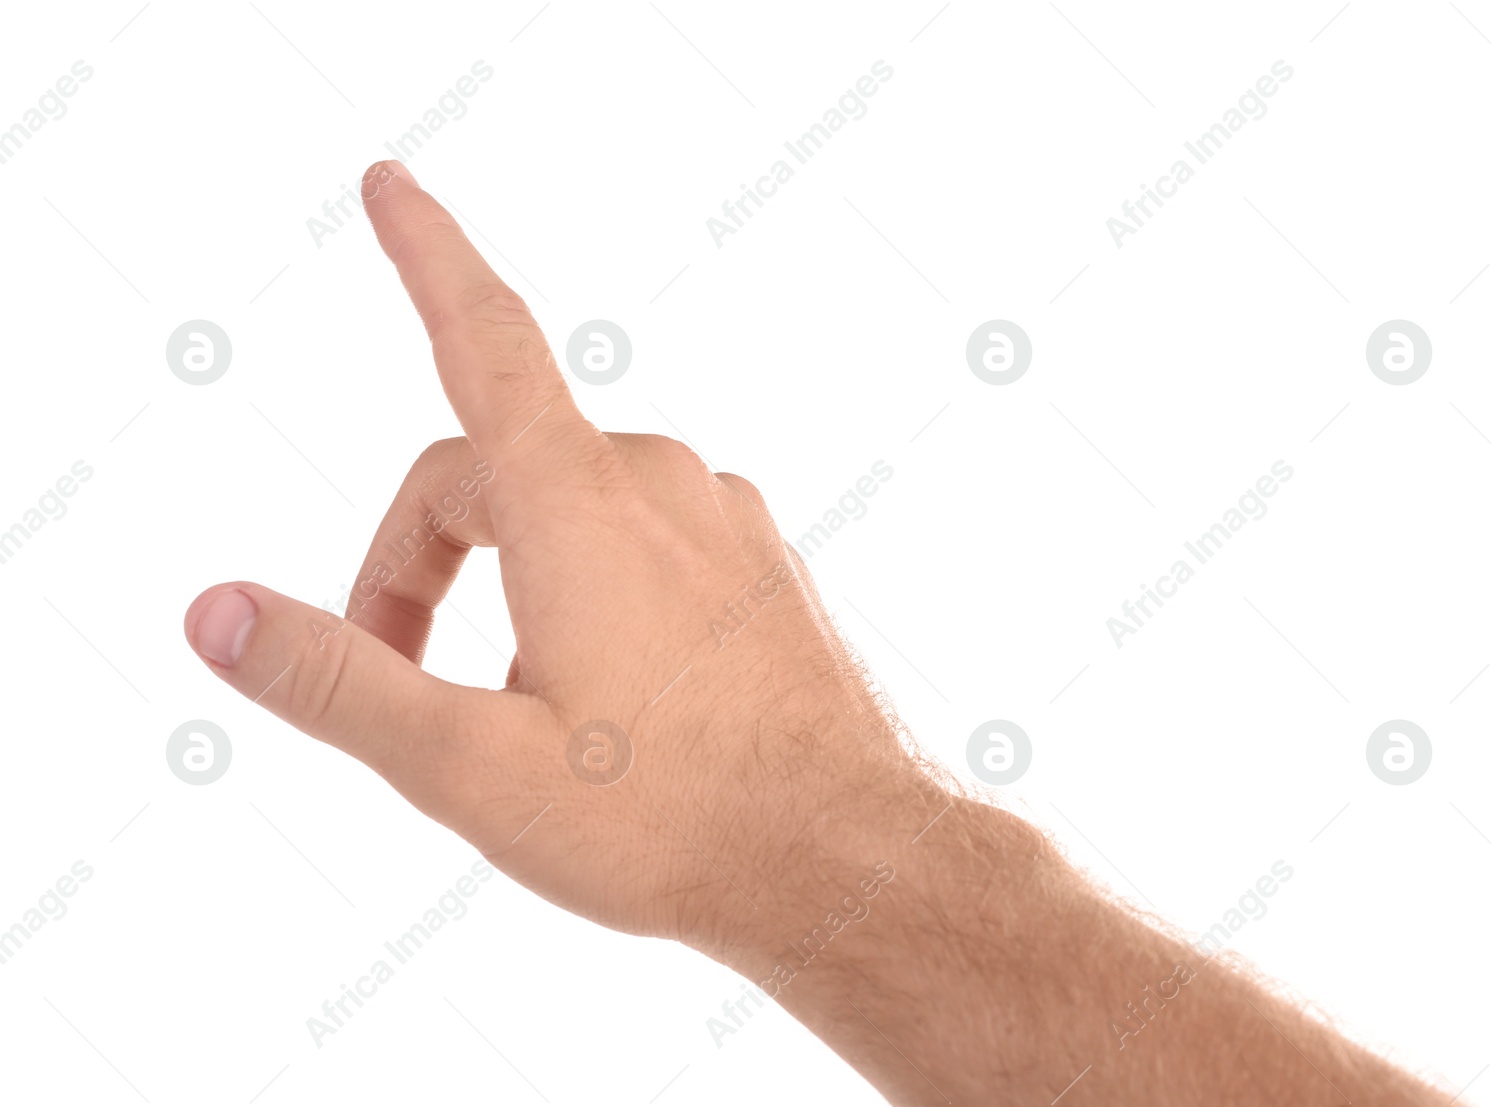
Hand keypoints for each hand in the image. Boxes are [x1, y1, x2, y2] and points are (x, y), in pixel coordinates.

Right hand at [184, 160, 926, 958]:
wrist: (846, 859)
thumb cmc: (668, 822)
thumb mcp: (471, 768)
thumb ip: (338, 681)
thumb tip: (215, 613)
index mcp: (577, 502)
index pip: (483, 339)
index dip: (426, 255)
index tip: (391, 185)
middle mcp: (656, 481)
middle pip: (487, 473)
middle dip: (419, 564)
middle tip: (398, 679)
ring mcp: (718, 517)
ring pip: (566, 509)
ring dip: (508, 581)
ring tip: (517, 710)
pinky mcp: (757, 559)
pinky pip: (641, 538)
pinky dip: (587, 587)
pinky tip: (608, 693)